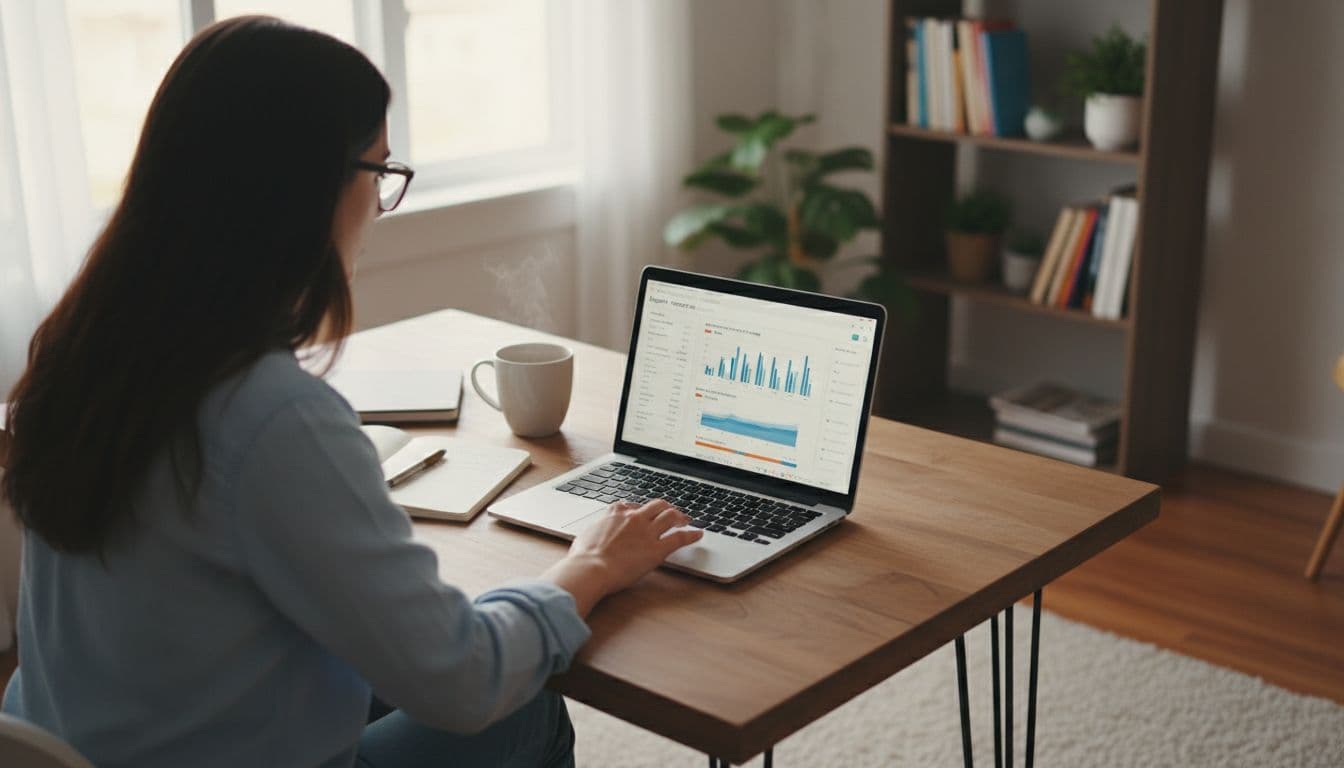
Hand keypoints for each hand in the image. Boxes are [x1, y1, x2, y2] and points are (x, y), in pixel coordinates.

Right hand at [542, 499, 702, 616]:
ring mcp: (647, 532)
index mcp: (615, 514)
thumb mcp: (584, 538)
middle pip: (655, 505)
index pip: (630, 506)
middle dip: (665, 507)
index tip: (641, 513)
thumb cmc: (583, 558)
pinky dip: (691, 535)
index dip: (639, 509)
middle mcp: (633, 518)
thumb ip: (593, 534)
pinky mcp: (657, 548)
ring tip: (686, 520)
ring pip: (670, 516)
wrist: (590, 569)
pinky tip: (698, 535)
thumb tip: (589, 539)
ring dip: (680, 516)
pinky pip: (679, 538)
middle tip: (671, 513)